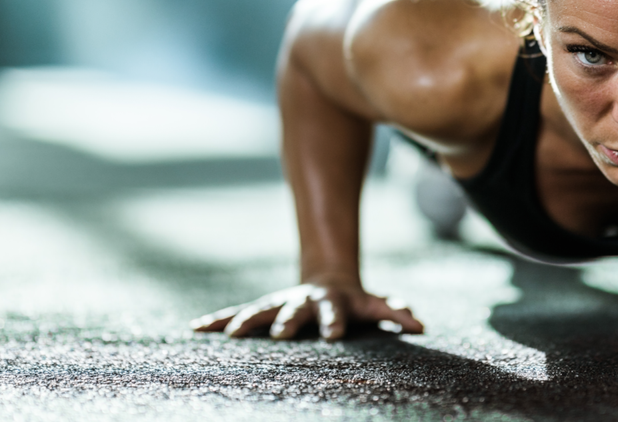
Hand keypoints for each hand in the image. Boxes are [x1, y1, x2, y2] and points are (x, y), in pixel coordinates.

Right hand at [191, 280, 424, 339]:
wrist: (328, 281)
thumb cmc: (355, 301)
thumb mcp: (376, 304)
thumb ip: (395, 312)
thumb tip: (420, 324)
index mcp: (331, 302)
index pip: (335, 313)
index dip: (334, 323)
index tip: (334, 336)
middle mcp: (301, 301)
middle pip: (293, 310)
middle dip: (285, 321)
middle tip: (279, 335)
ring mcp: (279, 303)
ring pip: (260, 311)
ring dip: (245, 321)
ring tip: (229, 334)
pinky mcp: (262, 309)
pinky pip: (237, 314)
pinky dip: (218, 320)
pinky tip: (196, 329)